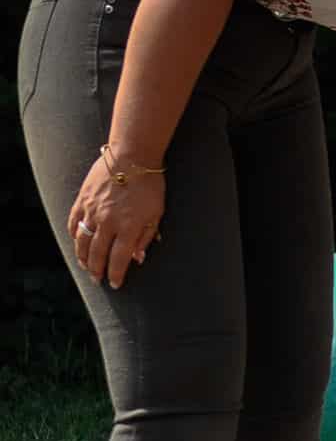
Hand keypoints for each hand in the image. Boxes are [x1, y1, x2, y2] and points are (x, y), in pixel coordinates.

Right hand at [68, 151, 164, 289]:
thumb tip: (138, 258)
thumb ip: (146, 236)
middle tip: (98, 280)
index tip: (116, 285)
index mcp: (129, 226)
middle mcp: (108, 221)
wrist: (132, 156)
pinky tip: (77, 244)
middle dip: (97, 270)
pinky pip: (73, 223)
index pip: (119, 258)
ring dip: (83, 257)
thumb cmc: (150, 184)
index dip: (117, 274)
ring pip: (82, 241)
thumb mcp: (157, 212)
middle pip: (97, 253)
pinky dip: (74, 236)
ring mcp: (92, 211)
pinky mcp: (82, 200)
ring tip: (86, 267)